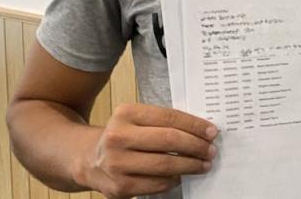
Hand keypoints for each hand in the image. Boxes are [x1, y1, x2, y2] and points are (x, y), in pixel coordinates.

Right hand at [75, 103, 217, 197]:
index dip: (194, 125)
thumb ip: (162, 122)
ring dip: (190, 165)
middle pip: (169, 141)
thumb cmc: (121, 136)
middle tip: (211, 150)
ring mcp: (117, 164)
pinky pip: (157, 184)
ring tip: (203, 164)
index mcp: (126, 113)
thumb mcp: (136, 119)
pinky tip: (181, 175)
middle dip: (196, 146)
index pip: (169, 117)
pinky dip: (174, 180)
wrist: (88, 158)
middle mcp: (118, 137)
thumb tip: (200, 131)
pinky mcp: (120, 187)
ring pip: (165, 165)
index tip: (211, 131)